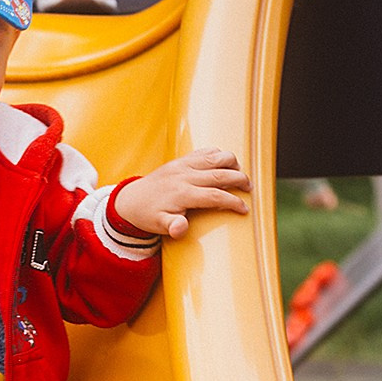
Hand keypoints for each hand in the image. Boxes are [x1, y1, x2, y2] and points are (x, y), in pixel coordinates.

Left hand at [112, 148, 251, 238]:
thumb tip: (180, 229)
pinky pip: (205, 151)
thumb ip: (172, 226)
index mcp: (182, 193)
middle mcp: (185, 176)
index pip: (215, 196)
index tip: (244, 209)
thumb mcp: (158, 226)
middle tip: (250, 189)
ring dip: (232, 163)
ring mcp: (184, 165)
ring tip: (241, 173)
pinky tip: (225, 164)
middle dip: (239, 179)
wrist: (131, 200)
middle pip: (220, 173)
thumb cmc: (148, 215)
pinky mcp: (182, 159)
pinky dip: (218, 154)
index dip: (233, 202)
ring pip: (215, 157)